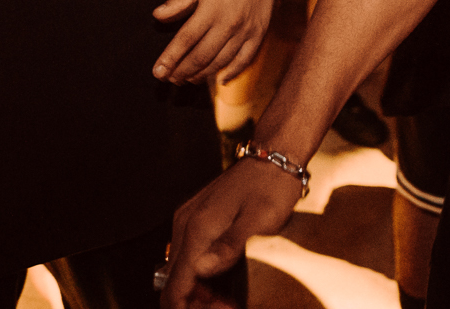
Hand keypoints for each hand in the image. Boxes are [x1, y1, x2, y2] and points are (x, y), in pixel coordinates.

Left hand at [151, 0, 279, 83]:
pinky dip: (232, 73)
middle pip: (202, 56)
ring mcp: (246, 30)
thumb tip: (157, 16)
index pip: (186, 40)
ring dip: (202, 75)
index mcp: (211, 9)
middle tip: (169, 79)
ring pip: (221, 62)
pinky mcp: (258, 33)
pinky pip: (245, 60)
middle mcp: (229, 23)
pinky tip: (220, 80)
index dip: (170, 59)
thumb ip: (178, 1)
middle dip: (182, 72)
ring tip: (188, 79)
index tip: (158, 72)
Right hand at [164, 158, 302, 307]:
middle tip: (229, 306)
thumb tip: (201, 269)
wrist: (274, 156)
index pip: (175, 286)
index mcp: (197, 230)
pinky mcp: (197, 219)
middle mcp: (185, 225)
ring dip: (200, 291)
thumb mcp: (259, 220)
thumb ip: (229, 246)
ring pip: (181, 270)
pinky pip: (189, 255)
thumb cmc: (271, 187)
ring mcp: (189, 220)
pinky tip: (224, 281)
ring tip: (229, 300)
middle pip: (175, 282)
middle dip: (197, 303)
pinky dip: (202, 274)